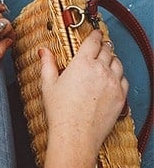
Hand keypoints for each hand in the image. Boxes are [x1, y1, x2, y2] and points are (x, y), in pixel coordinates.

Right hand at [40, 29, 127, 157]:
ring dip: (112, 60)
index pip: (93, 42)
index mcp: (82, 63)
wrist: (76, 133)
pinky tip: (113, 78)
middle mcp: (101, 70)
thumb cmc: (60, 111)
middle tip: (100, 46)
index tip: (95, 34)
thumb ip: (47, 64)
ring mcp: (113, 83)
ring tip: (107, 61)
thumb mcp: (48, 84)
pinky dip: (119, 76)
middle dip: (104, 46)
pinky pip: (124, 80)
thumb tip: (43, 51)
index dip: (95, 35)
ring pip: (118, 64)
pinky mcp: (121, 96)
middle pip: (107, 51)